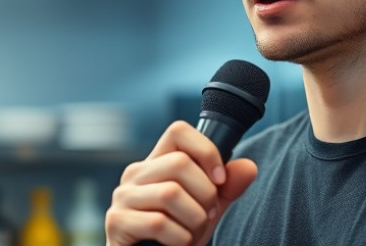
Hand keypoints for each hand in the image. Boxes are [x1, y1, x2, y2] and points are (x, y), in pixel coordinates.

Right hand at [105, 121, 257, 245]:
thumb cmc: (177, 236)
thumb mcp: (207, 209)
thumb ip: (227, 189)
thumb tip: (248, 167)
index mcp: (156, 164)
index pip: (178, 131)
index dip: (205, 150)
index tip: (220, 179)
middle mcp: (136, 174)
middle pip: (179, 163)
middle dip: (206, 194)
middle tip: (208, 216)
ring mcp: (123, 196)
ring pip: (170, 193)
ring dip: (194, 219)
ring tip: (193, 233)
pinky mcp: (116, 221)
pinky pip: (157, 222)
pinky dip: (180, 238)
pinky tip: (179, 244)